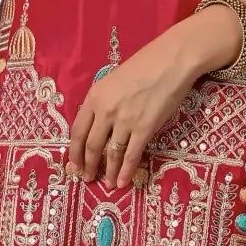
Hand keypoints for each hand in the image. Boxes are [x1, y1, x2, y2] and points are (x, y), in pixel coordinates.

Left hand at [66, 9, 243, 188]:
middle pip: (91, 146)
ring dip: (108, 172)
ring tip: (106, 184)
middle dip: (88, 166)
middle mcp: (105, 111)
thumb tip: (100, 125)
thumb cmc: (145, 66)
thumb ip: (104, 102)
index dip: (75, 151)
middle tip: (87, 178)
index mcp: (95, 97)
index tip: (74, 163)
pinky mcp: (144, 128)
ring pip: (111, 153)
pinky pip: (131, 155)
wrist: (171, 61)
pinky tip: (123, 182)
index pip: (77, 130)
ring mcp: (124, 121)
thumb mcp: (114, 80)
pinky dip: (126, 171)